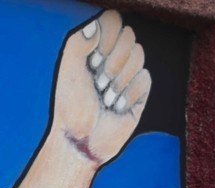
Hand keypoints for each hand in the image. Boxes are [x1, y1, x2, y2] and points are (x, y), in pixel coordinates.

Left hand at [51, 10, 151, 167]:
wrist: (81, 140)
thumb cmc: (70, 107)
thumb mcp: (69, 73)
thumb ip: (79, 44)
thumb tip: (95, 25)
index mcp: (93, 48)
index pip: (112, 20)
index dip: (108, 36)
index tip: (94, 58)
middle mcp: (112, 57)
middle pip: (129, 36)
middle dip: (112, 62)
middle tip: (98, 83)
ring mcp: (128, 73)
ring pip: (139, 56)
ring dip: (118, 81)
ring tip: (105, 99)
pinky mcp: (140, 91)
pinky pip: (145, 78)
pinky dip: (128, 95)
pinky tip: (116, 108)